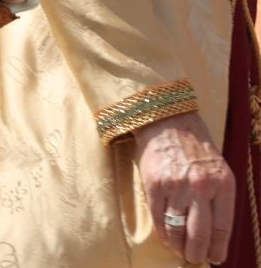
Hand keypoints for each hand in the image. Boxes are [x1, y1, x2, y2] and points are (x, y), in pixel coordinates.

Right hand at [135, 111, 232, 264]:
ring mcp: (175, 186)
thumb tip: (214, 235)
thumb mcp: (219, 171)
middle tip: (195, 259)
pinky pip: (158, 217)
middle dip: (197, 253)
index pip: (222, 228)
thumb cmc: (197, 150)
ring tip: (180, 251)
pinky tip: (167, 237)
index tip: (215, 258)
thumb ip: (218, 200)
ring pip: (176, 229)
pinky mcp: (153, 184)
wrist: (168, 123)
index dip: (218, 248)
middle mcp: (200, 187)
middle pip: (199, 233)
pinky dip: (162, 232)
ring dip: (178, 246)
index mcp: (222, 184)